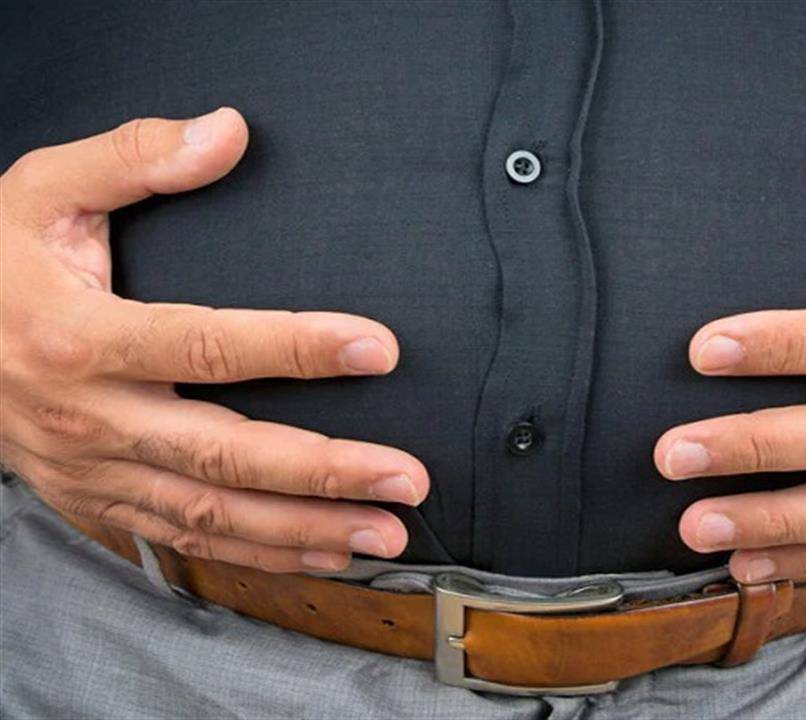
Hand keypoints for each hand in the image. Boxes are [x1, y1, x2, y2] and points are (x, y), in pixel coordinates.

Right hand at [0, 109, 428, 572]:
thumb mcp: (41, 191)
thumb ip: (133, 158)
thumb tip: (227, 131)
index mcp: (78, 337)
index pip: (204, 345)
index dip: (295, 347)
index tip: (378, 349)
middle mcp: (90, 417)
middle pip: (224, 453)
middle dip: (324, 470)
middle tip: (407, 477)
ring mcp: (94, 471)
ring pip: (214, 513)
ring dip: (306, 528)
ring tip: (386, 532)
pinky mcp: (99, 501)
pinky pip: (186, 537)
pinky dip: (259, 552)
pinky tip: (323, 550)